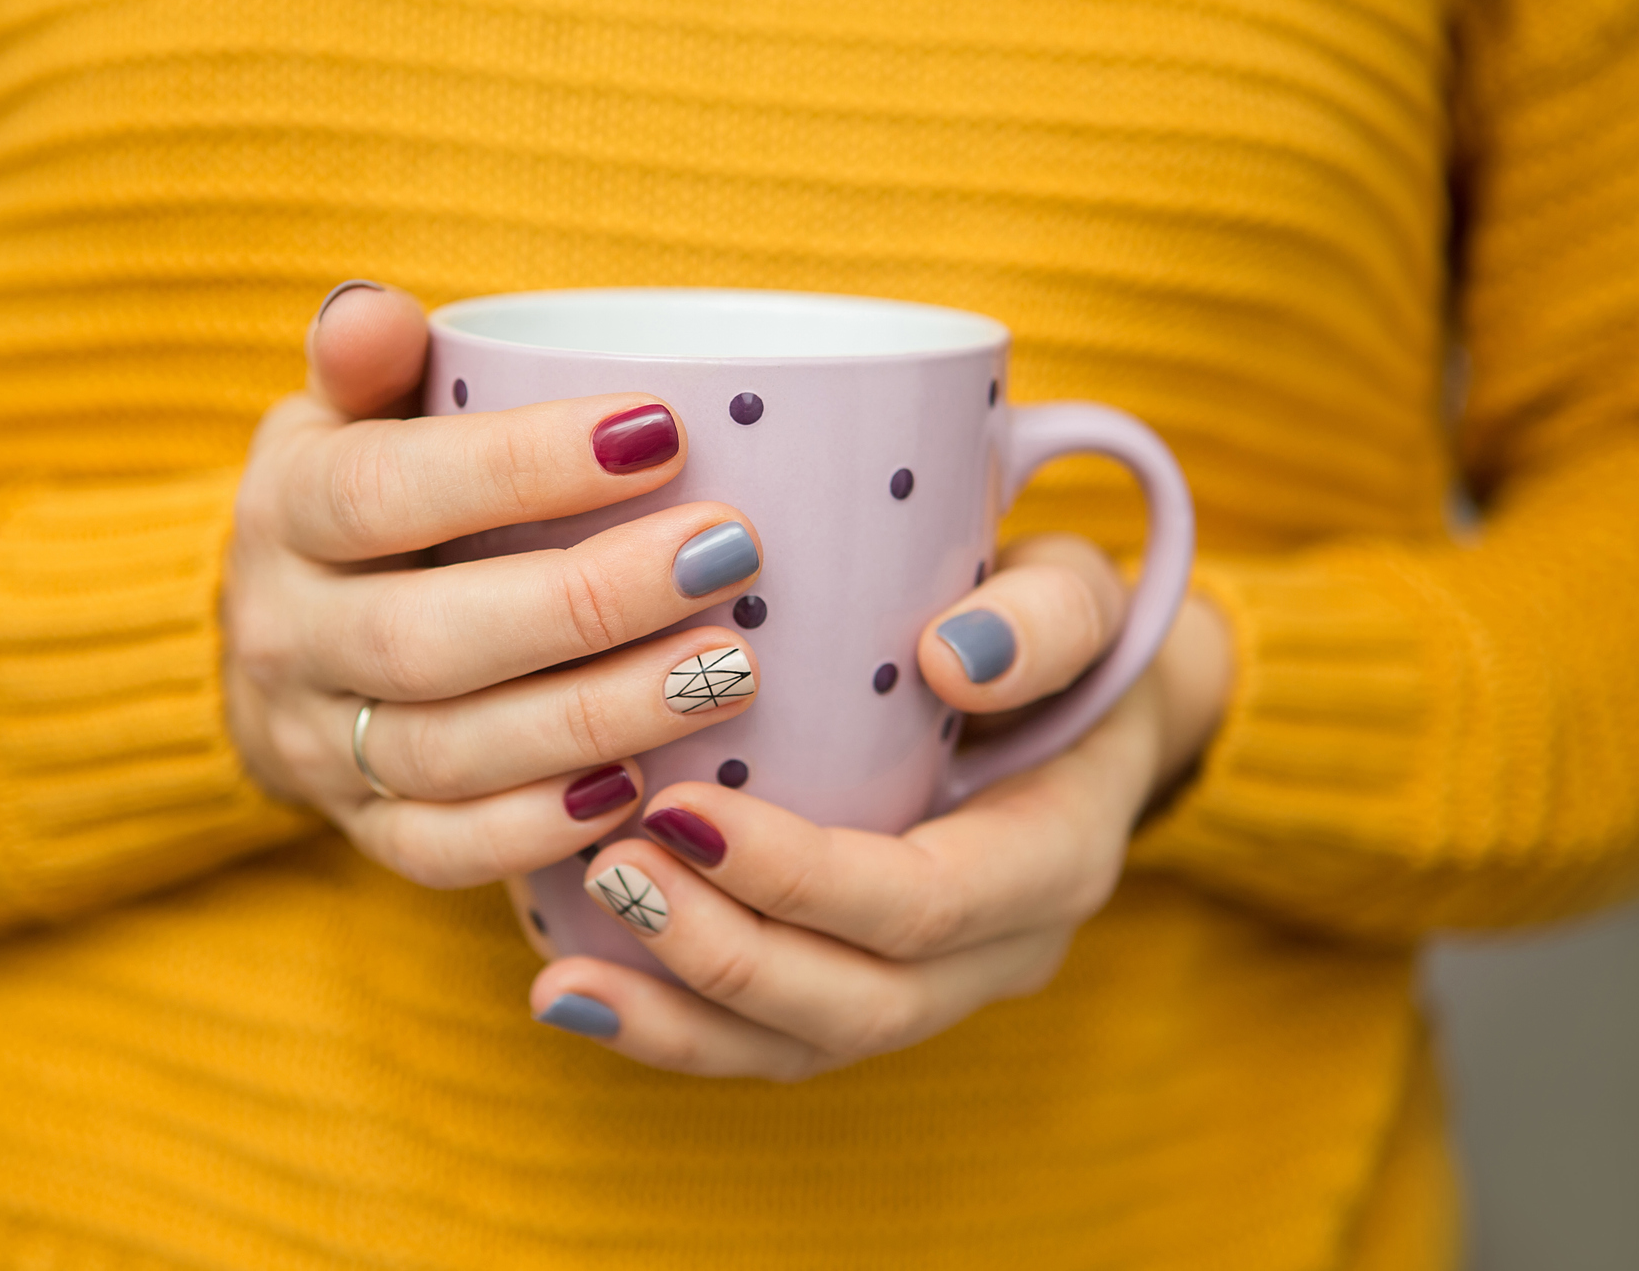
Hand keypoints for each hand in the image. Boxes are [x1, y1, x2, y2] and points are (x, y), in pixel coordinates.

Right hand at [223, 283, 767, 887]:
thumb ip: (369, 356)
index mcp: (284, 511)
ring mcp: (318, 745)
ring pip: (446, 754)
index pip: (387, 490)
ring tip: (725, 671)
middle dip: (588, 603)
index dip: (520, 466)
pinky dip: (536, 832)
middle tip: (726, 557)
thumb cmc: (357, 494)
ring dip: (594, 718)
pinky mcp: (361, 829)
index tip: (662, 431)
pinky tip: (640, 792)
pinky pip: (439, 852)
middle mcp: (287, 635)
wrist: (272, 638)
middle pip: (427, 637)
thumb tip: (376, 315)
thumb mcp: (343, 411)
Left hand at [530, 534, 1232, 1077]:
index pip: (926, 904)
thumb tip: (956, 659)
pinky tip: (571, 996)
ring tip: (564, 977)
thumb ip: (1046, 617)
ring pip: (806, 1047)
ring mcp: (940, 989)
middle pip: (862, 1003)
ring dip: (682, 1016)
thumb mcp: (1074, 591)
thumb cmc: (1050, 629)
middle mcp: (1006, 950)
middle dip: (725, 955)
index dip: (803, 877)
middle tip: (611, 871)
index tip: (685, 811)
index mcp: (1056, 857)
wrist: (1069, 702)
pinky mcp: (868, 991)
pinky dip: (671, 1029)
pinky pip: (771, 1042)